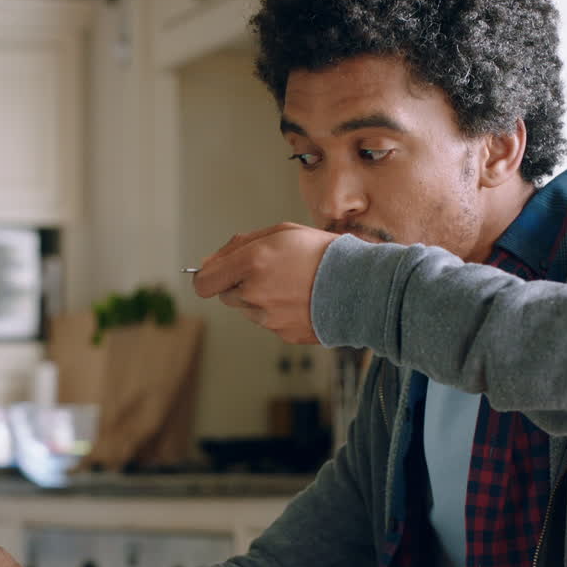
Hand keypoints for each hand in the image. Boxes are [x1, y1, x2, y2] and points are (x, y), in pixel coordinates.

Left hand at [192, 223, 338, 343]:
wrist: (362, 284)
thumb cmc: (322, 252)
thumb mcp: (281, 232)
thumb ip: (238, 246)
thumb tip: (206, 263)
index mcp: (251, 262)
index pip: (204, 282)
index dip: (206, 277)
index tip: (216, 274)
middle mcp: (254, 293)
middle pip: (226, 295)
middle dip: (240, 283)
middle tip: (272, 272)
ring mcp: (268, 318)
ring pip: (248, 310)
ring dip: (260, 298)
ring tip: (293, 285)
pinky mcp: (282, 334)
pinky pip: (269, 323)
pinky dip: (279, 313)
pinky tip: (302, 300)